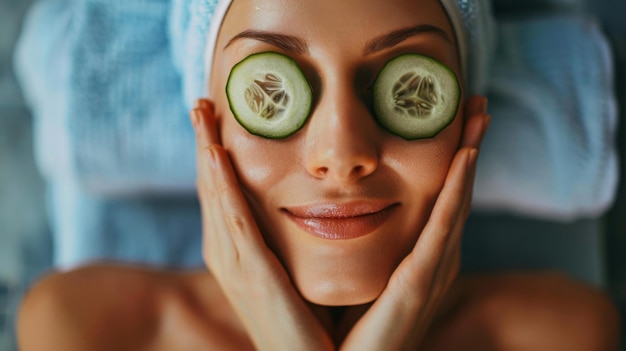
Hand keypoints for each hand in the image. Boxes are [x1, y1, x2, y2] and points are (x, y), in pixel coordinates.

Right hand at [190, 100, 333, 350]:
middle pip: (211, 189)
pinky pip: (235, 223)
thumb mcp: (293, 273)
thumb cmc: (306, 322)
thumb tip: (313, 211)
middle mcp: (229, 256)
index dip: (214, 157)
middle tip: (200, 104)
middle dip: (204, 145)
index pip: (222, 196)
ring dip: (208, 154)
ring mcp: (237, 266)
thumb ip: (291, 244)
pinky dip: (223, 189)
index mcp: (238, 254)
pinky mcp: (253, 275)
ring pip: (216, 198)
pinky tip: (217, 158)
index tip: (215, 120)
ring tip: (203, 115)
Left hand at [339, 96, 489, 349]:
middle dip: (470, 147)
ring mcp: (432, 272)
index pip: (441, 200)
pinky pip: (442, 230)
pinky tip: (465, 156)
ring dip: (470, 156)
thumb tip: (340, 211)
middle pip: (456, 193)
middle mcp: (434, 262)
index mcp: (420, 259)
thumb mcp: (362, 277)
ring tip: (479, 116)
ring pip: (457, 202)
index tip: (456, 119)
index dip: (453, 161)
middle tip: (478, 105)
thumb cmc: (351, 330)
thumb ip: (366, 249)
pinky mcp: (420, 285)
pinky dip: (456, 191)